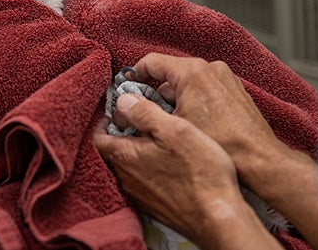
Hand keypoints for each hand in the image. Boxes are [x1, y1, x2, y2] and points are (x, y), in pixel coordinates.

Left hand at [94, 93, 279, 248]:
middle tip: (142, 122)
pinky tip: (168, 164)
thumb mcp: (174, 130)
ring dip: (137, 153)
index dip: (107, 120)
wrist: (218, 218)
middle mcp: (127, 179)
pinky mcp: (155, 206)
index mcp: (126, 157)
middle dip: (123, 134)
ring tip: (157, 140)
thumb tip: (123, 100)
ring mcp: (140, 195)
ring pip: (128, 168)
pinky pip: (143, 182)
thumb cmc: (200, 172)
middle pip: (113, 152)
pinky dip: (149, 169)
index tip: (121, 110)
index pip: (99, 137)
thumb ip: (145, 112)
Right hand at [131, 53, 287, 187]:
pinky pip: (204, 89)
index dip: (135, 74)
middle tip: (145, 112)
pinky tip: (191, 124)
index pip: (152, 62)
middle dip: (156, 93)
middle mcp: (210, 68)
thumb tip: (129, 103)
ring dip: (175, 100)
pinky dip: (193, 101)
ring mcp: (225, 78)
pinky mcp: (234, 90)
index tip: (126, 88)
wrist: (259, 159)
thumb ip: (147, 110)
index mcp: (192, 71)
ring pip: (187, 83)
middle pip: (170, 73)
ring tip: (170, 123)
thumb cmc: (223, 144)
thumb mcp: (175, 127)